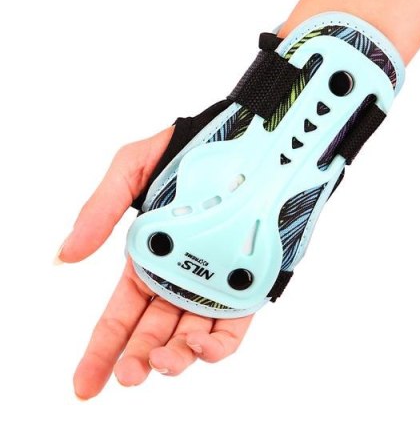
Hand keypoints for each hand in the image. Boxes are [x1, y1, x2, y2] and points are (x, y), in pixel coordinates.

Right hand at [58, 127, 252, 399]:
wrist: (245, 142)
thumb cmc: (185, 152)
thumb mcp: (130, 170)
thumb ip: (99, 210)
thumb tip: (65, 254)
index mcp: (148, 258)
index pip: (120, 314)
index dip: (102, 349)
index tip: (85, 383)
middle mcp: (179, 277)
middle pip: (153, 332)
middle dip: (138, 360)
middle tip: (129, 377)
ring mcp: (213, 282)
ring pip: (191, 334)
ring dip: (176, 357)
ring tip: (162, 364)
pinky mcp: (247, 281)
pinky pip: (233, 323)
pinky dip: (218, 344)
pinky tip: (201, 347)